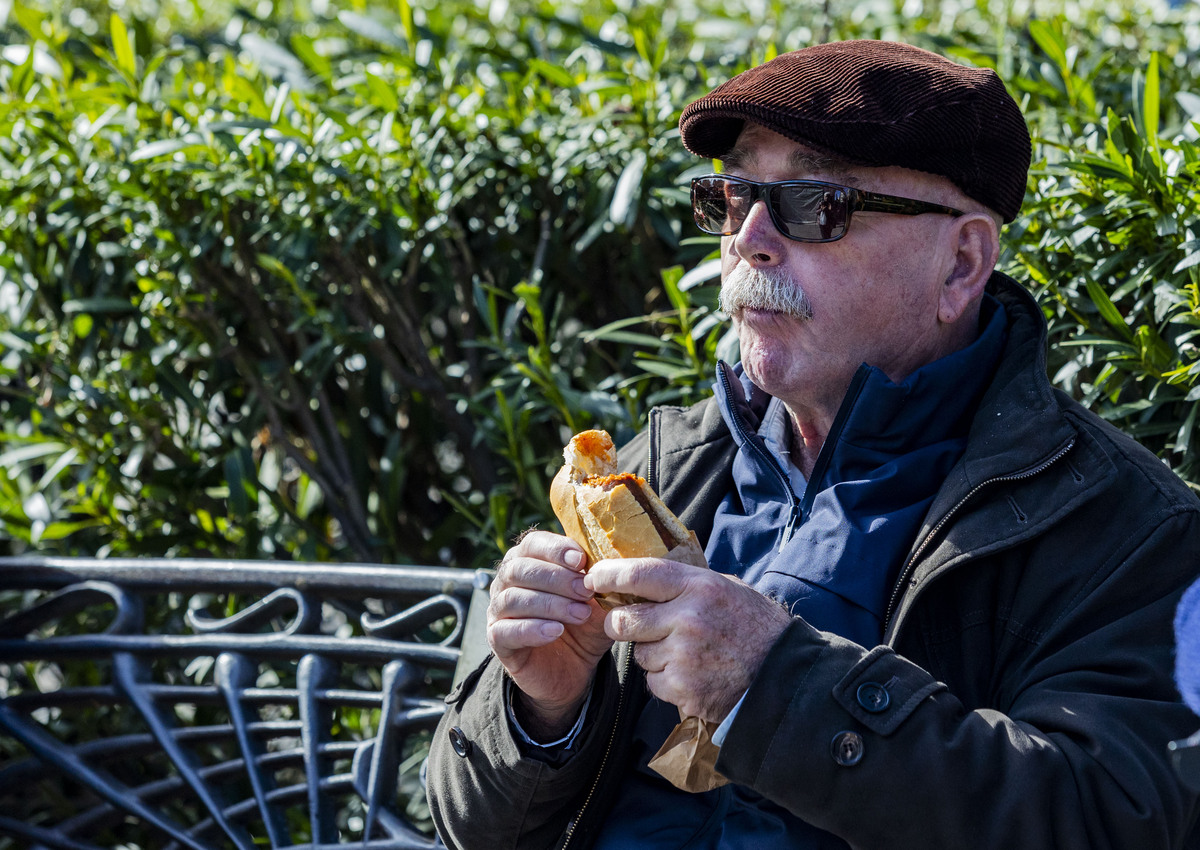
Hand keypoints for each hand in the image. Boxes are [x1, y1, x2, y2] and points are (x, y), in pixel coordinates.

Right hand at [487, 530, 612, 737]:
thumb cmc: (583, 623)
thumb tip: (611, 564)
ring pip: (512, 598)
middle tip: (586, 591)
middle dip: (557, 578)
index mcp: (528, 560)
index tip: (581, 560)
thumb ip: (600, 581)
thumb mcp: (598, 600)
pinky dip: (531, 629)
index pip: (533, 543)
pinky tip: (555, 631)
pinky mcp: (497, 640)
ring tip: (580, 614)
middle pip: (520, 569)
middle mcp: (506, 582)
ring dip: (550, 604)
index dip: (555, 549)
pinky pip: (505, 631)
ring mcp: (498, 611)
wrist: (574, 669)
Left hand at [585, 558, 790, 723]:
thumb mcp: (726, 589)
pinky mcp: (684, 689)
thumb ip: (685, 584)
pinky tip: (693, 675)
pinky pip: (654, 683)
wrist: (785, 676)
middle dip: (620, 624)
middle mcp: (688, 619)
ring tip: (685, 654)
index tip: (593, 578)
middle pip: (623, 621)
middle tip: (630, 625)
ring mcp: (685, 657)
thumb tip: (640, 576)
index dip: (609, 575)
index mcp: (699, 587)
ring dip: (652, 656)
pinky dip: (666, 682)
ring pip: (639, 655)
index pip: (639, 574)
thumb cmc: (754, 627)